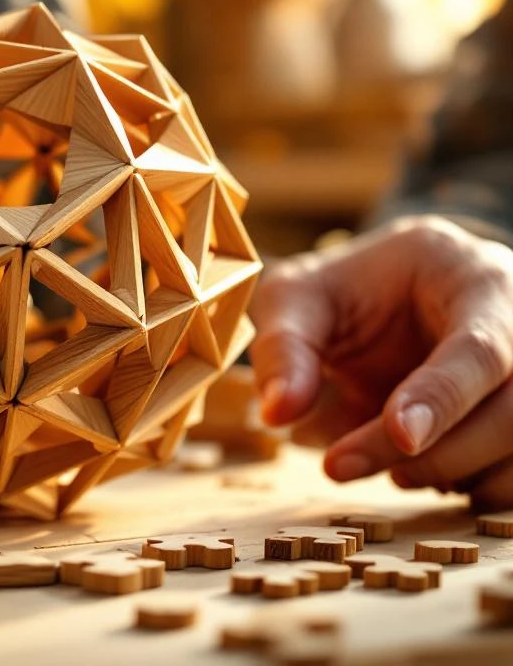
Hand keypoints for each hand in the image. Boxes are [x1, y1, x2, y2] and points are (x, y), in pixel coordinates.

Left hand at [250, 216, 512, 508]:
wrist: (388, 296)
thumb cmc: (345, 291)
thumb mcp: (297, 299)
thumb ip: (286, 348)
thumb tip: (278, 412)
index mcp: (472, 278)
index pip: (480, 347)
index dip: (443, 398)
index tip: (399, 435)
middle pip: (511, 409)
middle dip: (432, 452)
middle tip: (342, 465)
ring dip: (454, 474)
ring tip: (390, 470)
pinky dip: (475, 488)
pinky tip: (425, 474)